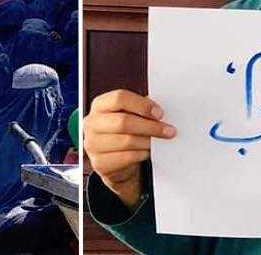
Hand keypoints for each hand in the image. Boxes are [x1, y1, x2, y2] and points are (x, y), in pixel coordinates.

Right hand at [83, 89, 175, 208]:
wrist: (113, 161)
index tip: (159, 113)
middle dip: (150, 126)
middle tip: (169, 130)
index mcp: (99, 106)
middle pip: (123, 121)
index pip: (119, 98)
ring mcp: (93, 144)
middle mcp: (92, 123)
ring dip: (148, 141)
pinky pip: (127, 157)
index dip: (142, 105)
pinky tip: (146, 151)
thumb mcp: (129, 115)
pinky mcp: (99, 163)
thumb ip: (140, 109)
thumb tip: (157, 109)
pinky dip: (141, 154)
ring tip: (157, 141)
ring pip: (127, 141)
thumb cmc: (122, 133)